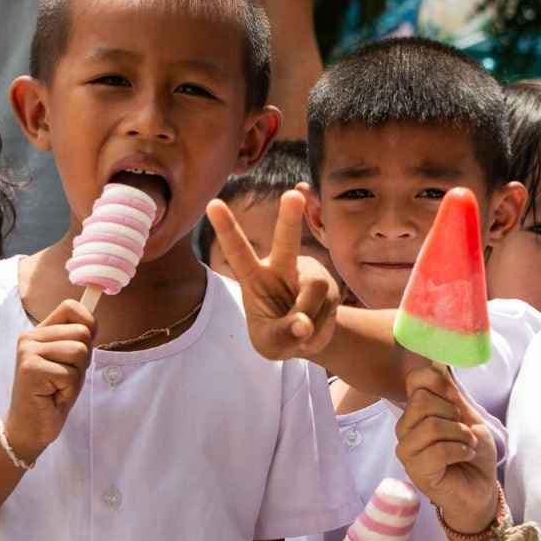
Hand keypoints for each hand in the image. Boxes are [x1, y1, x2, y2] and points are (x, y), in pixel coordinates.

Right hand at [2, 298, 94, 465]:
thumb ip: (78, 340)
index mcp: (39, 332)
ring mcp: (28, 352)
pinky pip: (70, 374)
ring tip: (58, 387)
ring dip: (75, 376)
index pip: (70, 307)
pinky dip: (68, 390)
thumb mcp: (70, 362)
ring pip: (78, 351)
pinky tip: (53, 396)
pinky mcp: (30, 369)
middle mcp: (30, 337)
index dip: (88, 323)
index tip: (86, 344)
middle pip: (81, 333)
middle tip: (64, 377)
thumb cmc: (53, 395)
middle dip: (83, 360)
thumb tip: (94, 322)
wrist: (30, 428)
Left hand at [204, 189, 336, 360]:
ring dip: (309, 314)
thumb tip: (303, 323)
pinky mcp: (328, 282)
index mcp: (253, 277)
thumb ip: (282, 335)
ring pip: (313, 288)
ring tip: (302, 328)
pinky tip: (316, 324)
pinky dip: (321, 323)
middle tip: (292, 194)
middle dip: (290, 217)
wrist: (306, 338)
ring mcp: (307, 272)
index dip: (226, 228)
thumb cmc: (277, 336)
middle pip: (286, 239)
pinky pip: (328, 302)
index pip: (237, 251)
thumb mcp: (270, 345)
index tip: (212, 203)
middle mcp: (281, 266)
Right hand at [394, 365, 497, 534]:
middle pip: (421, 401)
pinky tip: (464, 457)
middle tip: (463, 431)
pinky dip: (460, 450)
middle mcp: (405, 429)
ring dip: (460, 435)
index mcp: (416, 412)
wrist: (481, 489)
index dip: (439, 383)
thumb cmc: (472, 453)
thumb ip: (452, 394)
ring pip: (430, 425)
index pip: (415, 379)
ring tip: (467, 445)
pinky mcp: (416, 471)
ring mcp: (407, 451)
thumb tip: (439, 365)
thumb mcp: (468, 416)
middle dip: (453, 414)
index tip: (456, 401)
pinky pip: (437, 450)